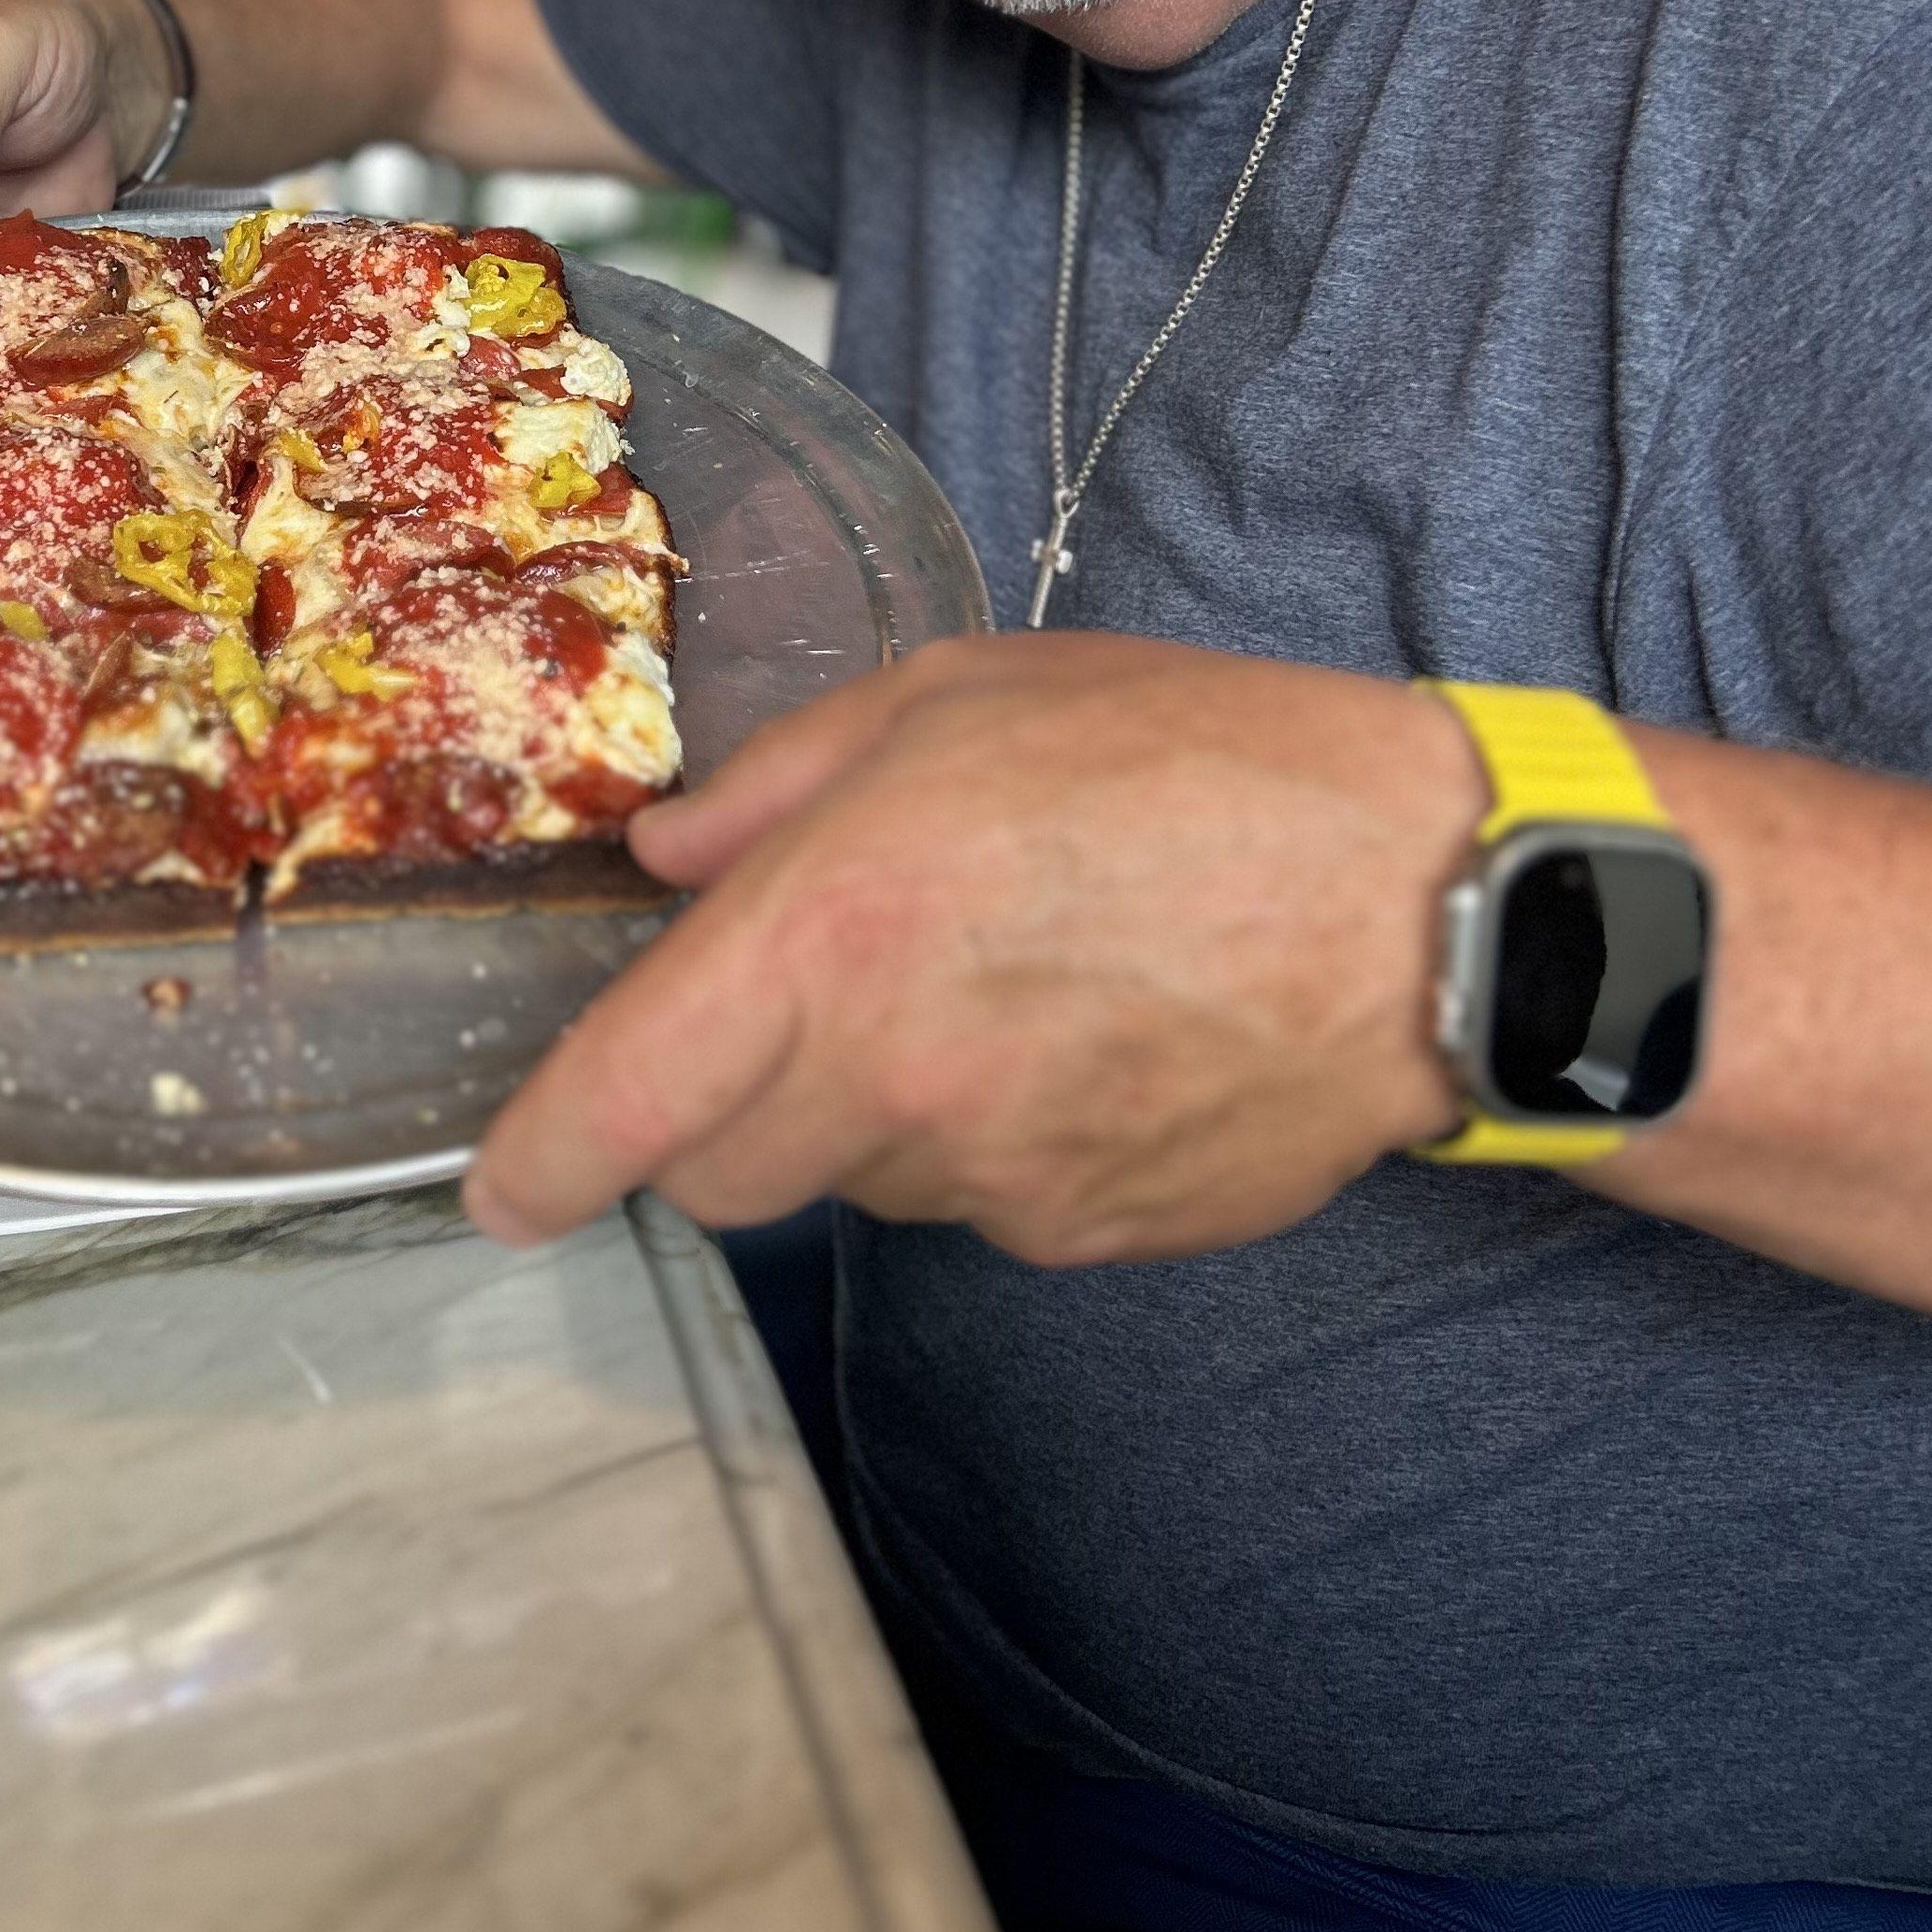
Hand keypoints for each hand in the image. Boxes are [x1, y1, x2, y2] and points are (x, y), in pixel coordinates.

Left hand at [462, 635, 1472, 1267]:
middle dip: (722, 1107)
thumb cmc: (1193, 759)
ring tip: (999, 986)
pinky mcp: (1078, 1233)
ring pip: (853, 1183)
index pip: (628, 1096)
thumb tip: (671, 855)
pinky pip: (973, 1203)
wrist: (1425, 904)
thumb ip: (781, 780)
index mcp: (834, 929)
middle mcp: (891, 1078)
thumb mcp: (960, 697)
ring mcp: (990, 1177)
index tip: (506, 1189)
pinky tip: (1080, 1041)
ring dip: (871, 1112)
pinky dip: (986, 1142)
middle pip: (717, 1173)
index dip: (540, 1157)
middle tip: (816, 999)